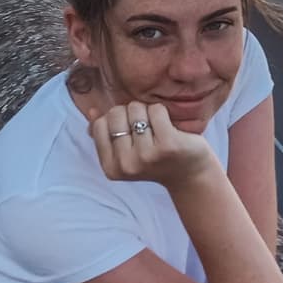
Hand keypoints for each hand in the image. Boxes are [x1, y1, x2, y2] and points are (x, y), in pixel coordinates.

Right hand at [91, 101, 214, 190]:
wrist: (189, 174)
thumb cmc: (156, 157)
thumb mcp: (126, 151)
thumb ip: (106, 134)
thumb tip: (92, 110)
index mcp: (111, 168)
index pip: (100, 124)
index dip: (115, 119)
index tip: (129, 130)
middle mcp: (127, 165)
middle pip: (117, 113)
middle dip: (131, 113)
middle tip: (146, 129)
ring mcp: (147, 156)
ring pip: (137, 109)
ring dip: (148, 112)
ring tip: (157, 129)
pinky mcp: (167, 145)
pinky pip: (156, 110)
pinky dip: (162, 112)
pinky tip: (169, 127)